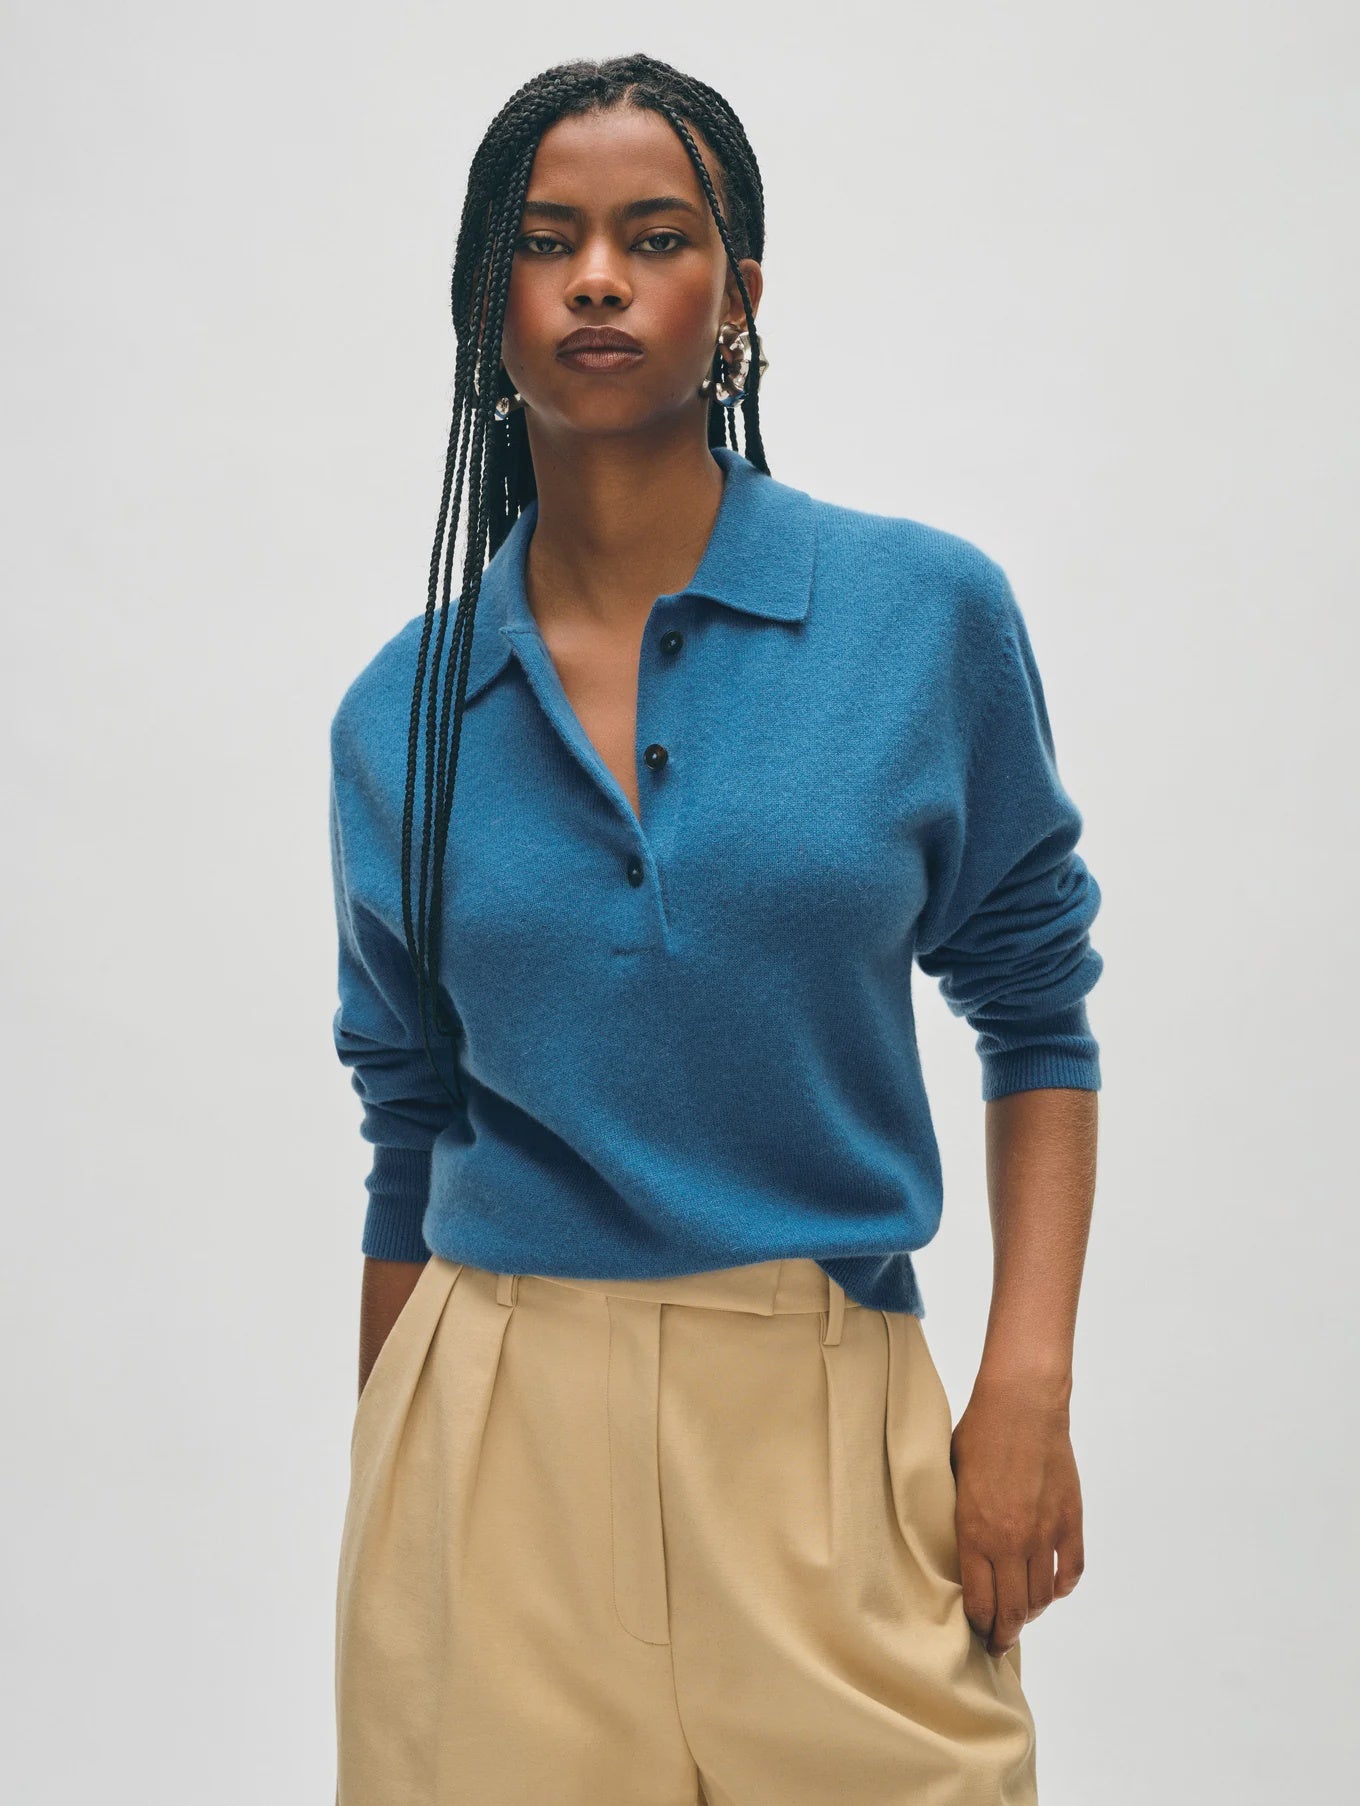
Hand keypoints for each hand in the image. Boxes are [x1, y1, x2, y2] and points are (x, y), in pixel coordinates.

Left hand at [948, 1374, 1084, 1655]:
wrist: (1022, 1405)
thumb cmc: (979, 1434)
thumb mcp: (950, 1478)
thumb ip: (955, 1519)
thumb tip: (952, 1551)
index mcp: (976, 1533)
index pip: (980, 1603)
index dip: (978, 1627)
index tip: (975, 1635)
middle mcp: (1012, 1542)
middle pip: (1014, 1611)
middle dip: (1004, 1635)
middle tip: (998, 1643)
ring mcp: (1045, 1534)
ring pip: (1043, 1597)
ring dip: (1032, 1613)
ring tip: (1022, 1615)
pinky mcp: (1070, 1521)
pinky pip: (1071, 1572)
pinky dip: (1061, 1587)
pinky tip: (1051, 1588)